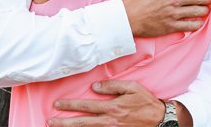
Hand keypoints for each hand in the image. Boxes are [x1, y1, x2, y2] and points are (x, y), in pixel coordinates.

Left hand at [48, 80, 163, 126]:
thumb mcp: (132, 88)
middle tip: (50, 122)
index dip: (70, 105)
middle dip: (64, 123)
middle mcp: (109, 121)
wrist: (160, 121)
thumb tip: (94, 87)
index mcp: (112, 107)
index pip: (86, 106)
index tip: (57, 104)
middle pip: (82, 123)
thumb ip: (112, 86)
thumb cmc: (145, 102)